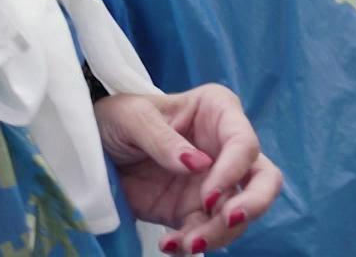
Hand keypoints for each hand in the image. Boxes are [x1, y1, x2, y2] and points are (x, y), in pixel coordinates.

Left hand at [95, 83, 282, 253]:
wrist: (92, 146)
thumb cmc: (117, 116)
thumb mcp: (131, 116)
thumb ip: (162, 139)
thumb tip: (197, 165)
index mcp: (217, 112)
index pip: (244, 142)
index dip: (233, 171)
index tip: (208, 194)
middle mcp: (223, 148)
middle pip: (263, 179)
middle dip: (253, 204)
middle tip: (227, 221)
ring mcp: (212, 183)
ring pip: (238, 214)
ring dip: (218, 234)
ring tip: (186, 244)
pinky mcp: (192, 210)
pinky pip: (206, 233)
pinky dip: (192, 245)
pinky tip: (170, 246)